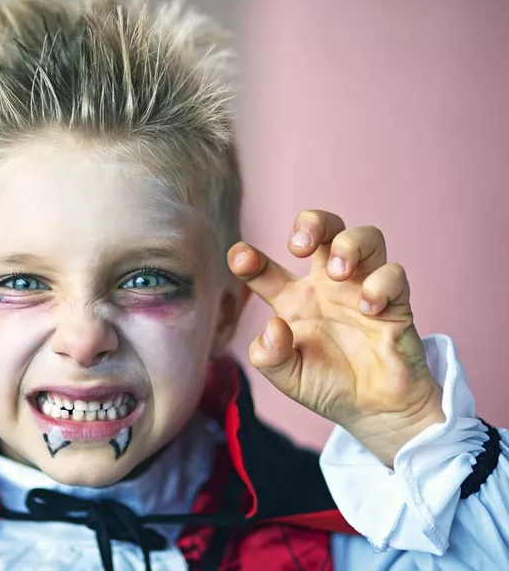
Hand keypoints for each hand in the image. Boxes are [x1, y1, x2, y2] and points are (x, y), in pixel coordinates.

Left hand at [228, 210, 443, 466]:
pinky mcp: (395, 304)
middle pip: (324, 228)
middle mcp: (326, 286)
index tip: (240, 258)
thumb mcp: (287, 376)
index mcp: (293, 299)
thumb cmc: (327, 385)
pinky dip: (380, 284)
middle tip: (299, 246)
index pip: (264, 268)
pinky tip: (367, 307)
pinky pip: (394, 274)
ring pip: (366, 237)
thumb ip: (269, 356)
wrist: (374, 412)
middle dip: (312, 223)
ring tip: (338, 272)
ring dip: (349, 244)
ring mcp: (362, 289)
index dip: (248, 258)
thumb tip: (273, 326)